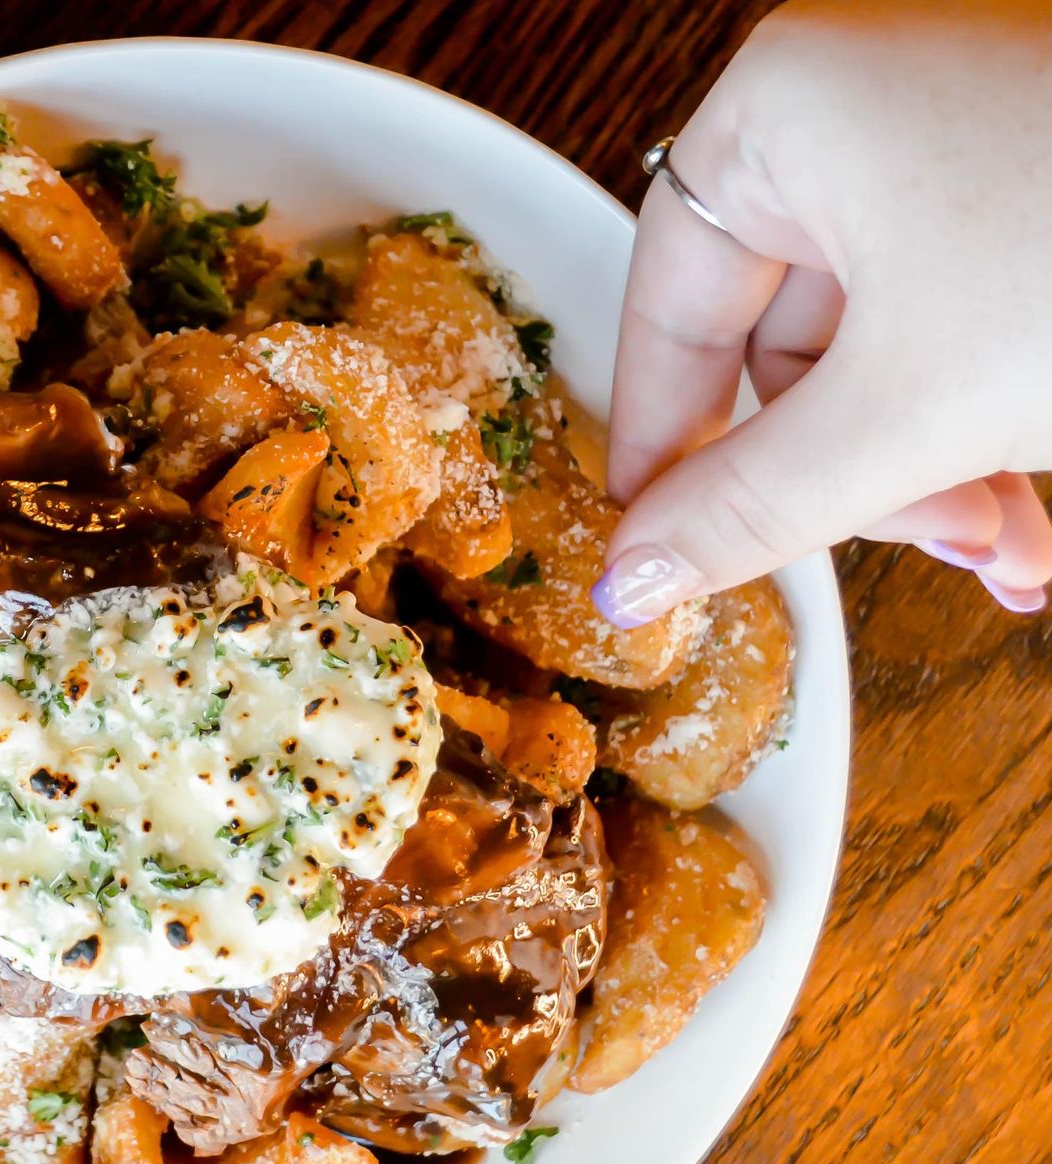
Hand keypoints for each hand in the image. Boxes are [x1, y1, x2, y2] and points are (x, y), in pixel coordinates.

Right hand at [597, 0, 1051, 626]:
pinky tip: (1032, 515)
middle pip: (782, 351)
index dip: (667, 450)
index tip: (659, 553)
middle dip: (854, 482)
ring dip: (929, 481)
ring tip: (1010, 548)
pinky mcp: (1028, 197)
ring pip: (878, 361)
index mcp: (788, 117)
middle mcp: (859, 114)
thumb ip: (748, 506)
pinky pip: (954, 338)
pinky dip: (981, 434)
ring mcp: (953, 151)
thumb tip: (626, 575)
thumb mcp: (910, 411)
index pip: (669, 313)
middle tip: (923, 551)